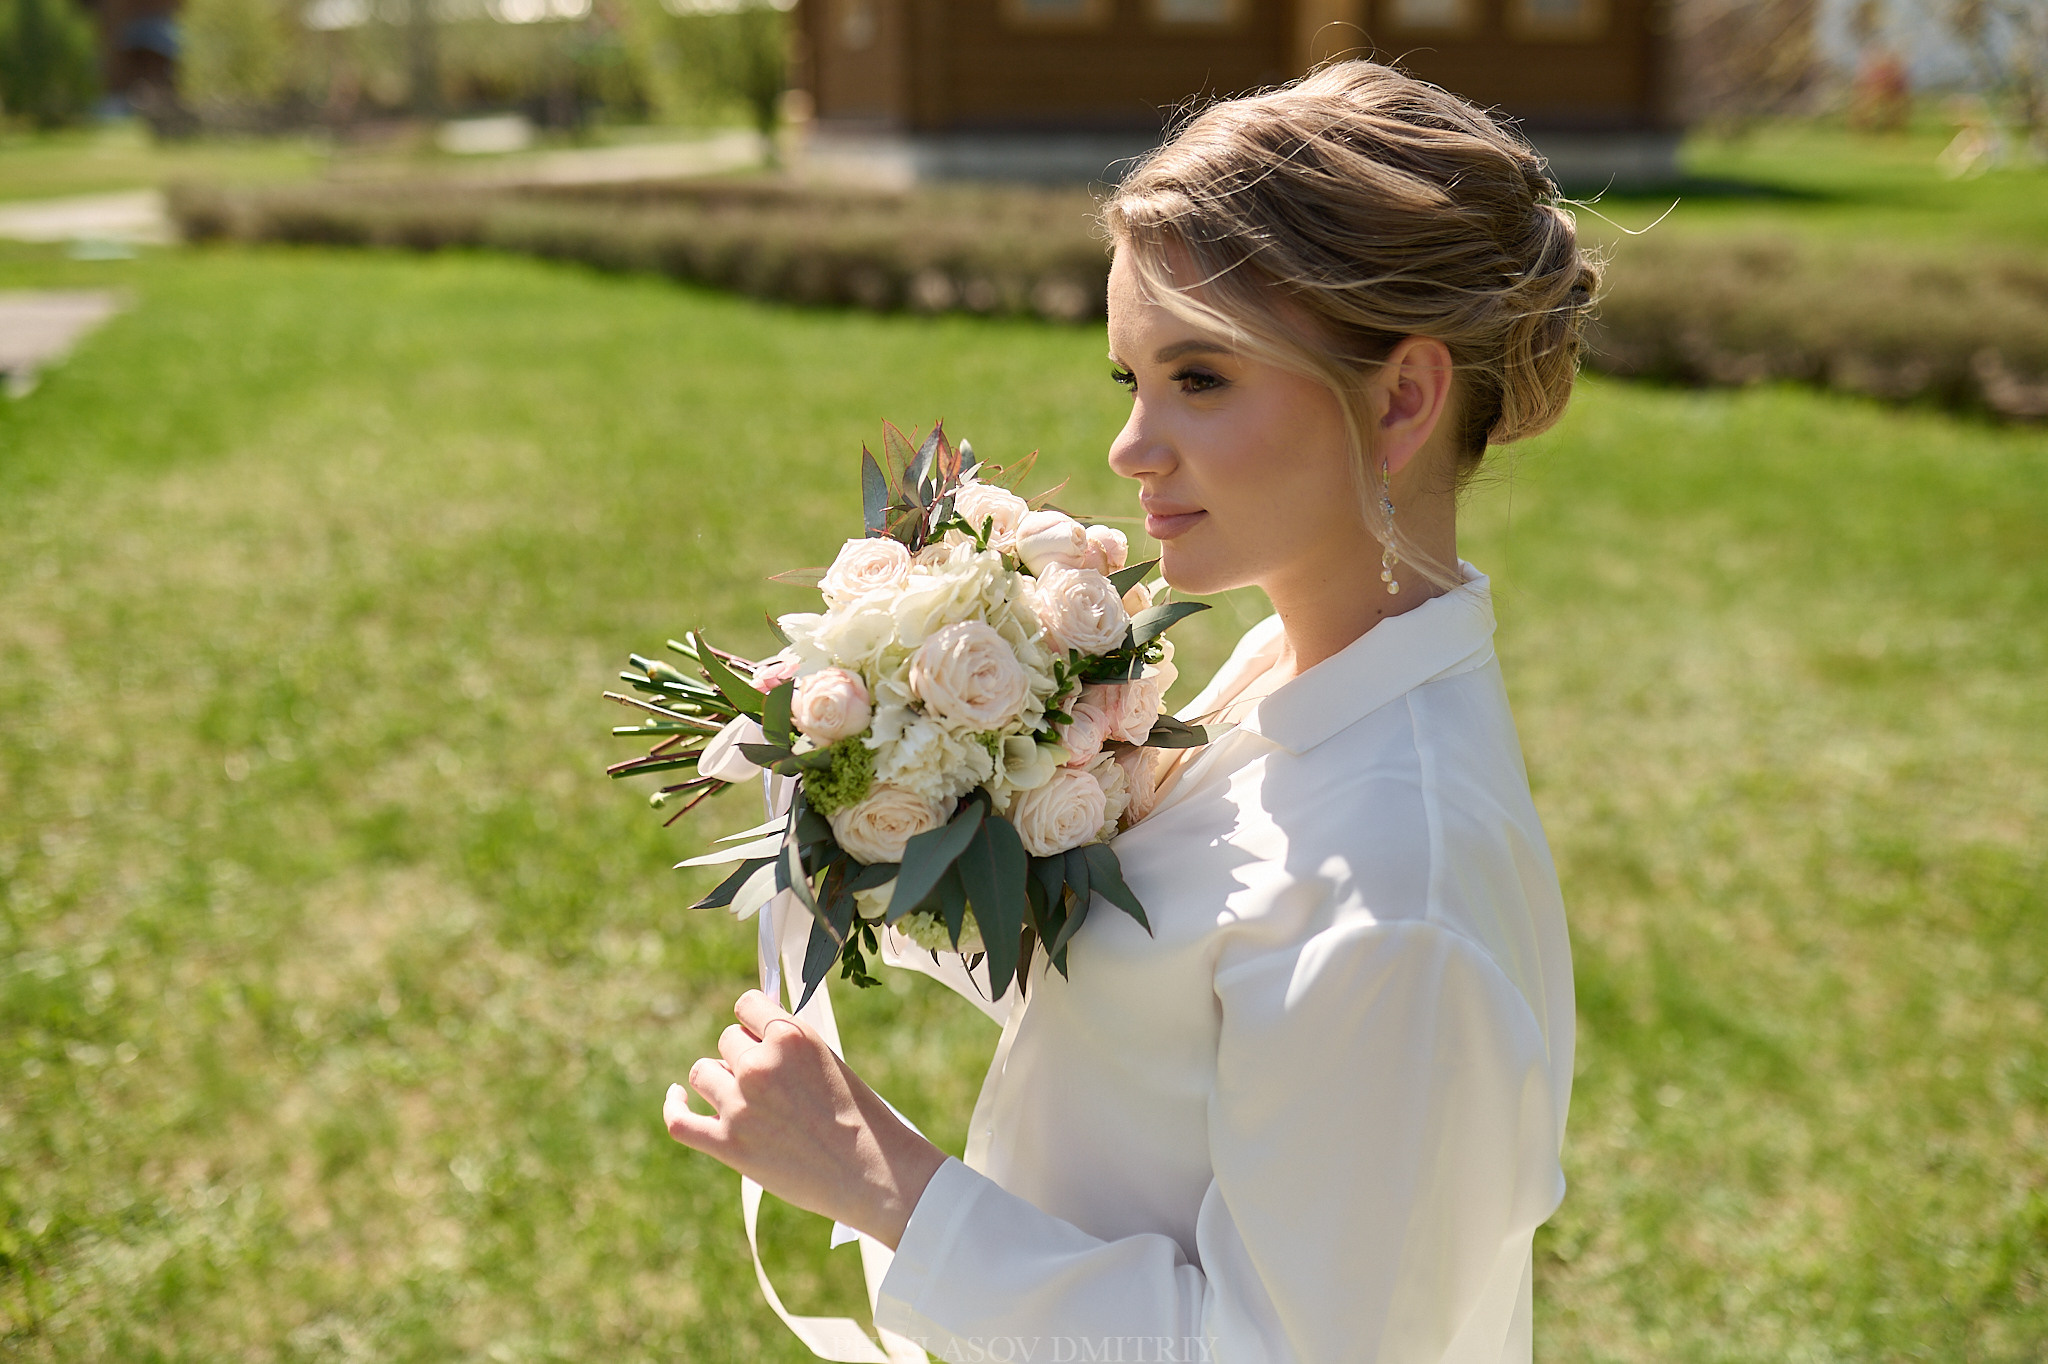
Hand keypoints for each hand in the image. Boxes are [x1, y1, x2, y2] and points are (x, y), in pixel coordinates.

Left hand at [664, 989, 948, 1250]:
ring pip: (702, 1072)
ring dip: (719, 1082)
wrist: (872, 1173)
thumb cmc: (859, 1118)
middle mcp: (761, 1064)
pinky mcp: (728, 1143)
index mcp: (791, 1035)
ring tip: (745, 1101)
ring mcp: (741, 1104)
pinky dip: (674, 1106)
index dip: (753, 1022)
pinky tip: (678, 1099)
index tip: (760, 1036)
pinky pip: (679, 1119)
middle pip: (726, 1041)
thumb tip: (749, 1038)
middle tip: (770, 1085)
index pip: (746, 1004)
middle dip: (743, 1057)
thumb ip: (788, 1047)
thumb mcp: (829, 1061)